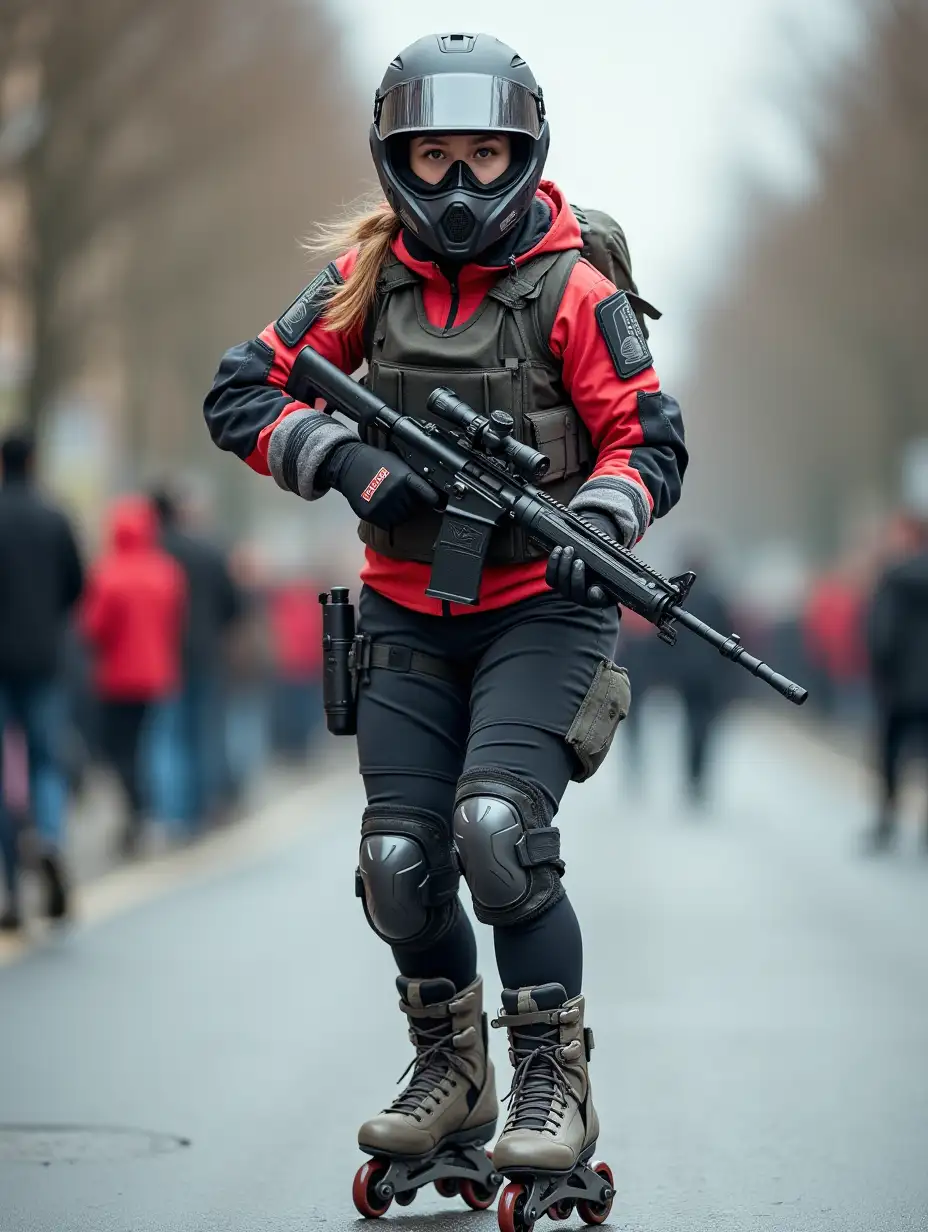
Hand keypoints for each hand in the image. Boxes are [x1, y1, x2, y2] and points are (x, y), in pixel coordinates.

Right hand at [324, 441, 438, 528]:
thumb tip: (427, 488)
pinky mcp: (372, 514)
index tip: (437, 503)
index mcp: (404, 477)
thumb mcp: (396, 462)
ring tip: (390, 501)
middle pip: (414, 509)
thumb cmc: (374, 461)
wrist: (348, 465)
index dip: (432, 499)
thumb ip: (410, 476)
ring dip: (400, 513)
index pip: (426, 493)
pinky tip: (382, 507)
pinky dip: (387, 518)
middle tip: (401, 497)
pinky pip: (387, 523)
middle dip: (410, 504)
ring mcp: (383, 505)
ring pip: (402, 518)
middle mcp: (395, 492)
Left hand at [545, 514, 615, 607]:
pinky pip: (551, 577)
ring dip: (563, 565)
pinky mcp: (556, 582)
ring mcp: (566, 590)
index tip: (594, 589)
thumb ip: (613, 577)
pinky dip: (553, 563)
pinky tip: (558, 550)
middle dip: (575, 574)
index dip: (595, 596)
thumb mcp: (613, 575)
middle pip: (574, 590)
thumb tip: (595, 591)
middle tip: (578, 559)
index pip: (595, 599)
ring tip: (568, 549)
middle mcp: (580, 598)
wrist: (594, 566)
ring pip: (560, 583)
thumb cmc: (606, 572)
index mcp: (598, 599)